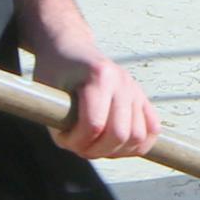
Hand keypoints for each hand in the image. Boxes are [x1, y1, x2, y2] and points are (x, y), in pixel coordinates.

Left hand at [32, 40, 159, 158]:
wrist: (71, 48)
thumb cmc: (56, 71)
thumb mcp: (47, 92)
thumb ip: (60, 122)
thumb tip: (79, 148)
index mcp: (99, 75)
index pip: (94, 125)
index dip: (77, 141)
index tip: (63, 138)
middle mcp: (122, 81)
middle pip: (120, 134)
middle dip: (97, 150)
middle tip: (80, 146)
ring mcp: (135, 89)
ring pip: (139, 136)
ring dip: (116, 151)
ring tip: (97, 146)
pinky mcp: (142, 98)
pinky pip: (153, 130)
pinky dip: (138, 145)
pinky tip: (118, 146)